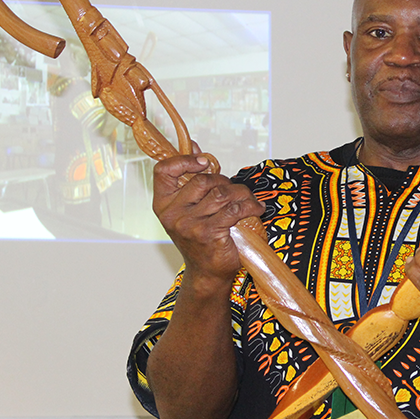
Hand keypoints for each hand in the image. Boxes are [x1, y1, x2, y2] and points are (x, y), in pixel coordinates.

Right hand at [153, 143, 264, 284]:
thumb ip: (190, 181)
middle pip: (204, 180)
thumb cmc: (200, 238)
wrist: (207, 272)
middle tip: (236, 192)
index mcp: (163, 204)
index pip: (163, 171)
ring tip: (249, 200)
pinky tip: (256, 209)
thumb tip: (194, 146)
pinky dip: (250, 206)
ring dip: (242, 193)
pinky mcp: (209, 233)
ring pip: (222, 193)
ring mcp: (190, 224)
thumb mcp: (188, 210)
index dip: (184, 160)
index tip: (204, 162)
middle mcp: (172, 214)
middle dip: (226, 182)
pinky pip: (235, 209)